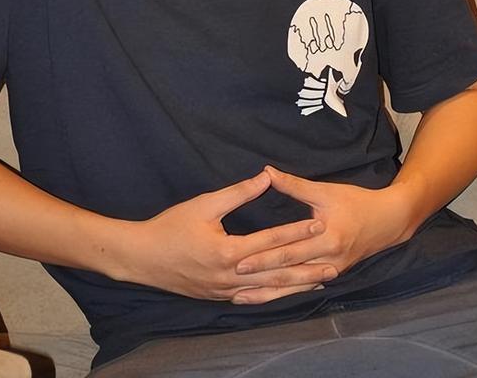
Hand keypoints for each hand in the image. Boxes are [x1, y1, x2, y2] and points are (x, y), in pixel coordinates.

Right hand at [117, 171, 333, 301]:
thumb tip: (266, 176)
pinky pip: (253, 299)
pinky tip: (288, 294)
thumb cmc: (171, 227)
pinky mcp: (219, 297)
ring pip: (269, 291)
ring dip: (296, 286)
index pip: (271, 241)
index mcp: (229, 252)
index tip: (319, 222)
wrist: (142, 258)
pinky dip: (274, 297)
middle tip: (334, 263)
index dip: (296, 230)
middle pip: (277, 272)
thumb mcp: (204, 204)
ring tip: (320, 281)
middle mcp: (231, 277)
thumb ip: (238, 193)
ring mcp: (225, 291)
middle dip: (306, 266)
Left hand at [233, 166, 414, 303]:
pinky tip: (267, 297)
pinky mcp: (332, 275)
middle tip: (232, 279)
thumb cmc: (356, 201)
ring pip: (295, 286)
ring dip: (269, 293)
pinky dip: (285, 293)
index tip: (238, 260)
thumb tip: (266, 172)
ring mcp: (332, 271)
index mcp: (328, 238)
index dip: (263, 256)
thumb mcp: (325, 191)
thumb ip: (294, 185)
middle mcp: (329, 260)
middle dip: (260, 277)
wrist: (388, 220)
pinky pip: (304, 288)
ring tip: (241, 297)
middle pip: (289, 272)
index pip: (289, 251)